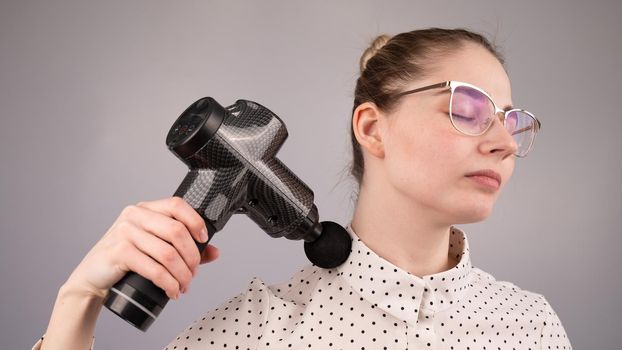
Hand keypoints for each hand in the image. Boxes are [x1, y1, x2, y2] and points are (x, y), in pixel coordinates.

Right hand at [64, 197, 218, 300]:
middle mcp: (134, 216)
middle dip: (192, 257)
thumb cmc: (125, 259)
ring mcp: (125, 232)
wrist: (92, 276)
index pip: (177, 205)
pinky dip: (168, 283)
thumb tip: (214, 251)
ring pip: (168, 253)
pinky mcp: (119, 252)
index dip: (195, 221)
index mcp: (146, 209)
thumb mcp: (154, 247)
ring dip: (182, 274)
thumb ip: (184, 247)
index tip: (204, 239)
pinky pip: (154, 268)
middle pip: (177, 231)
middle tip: (193, 273)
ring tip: (184, 285)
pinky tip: (172, 291)